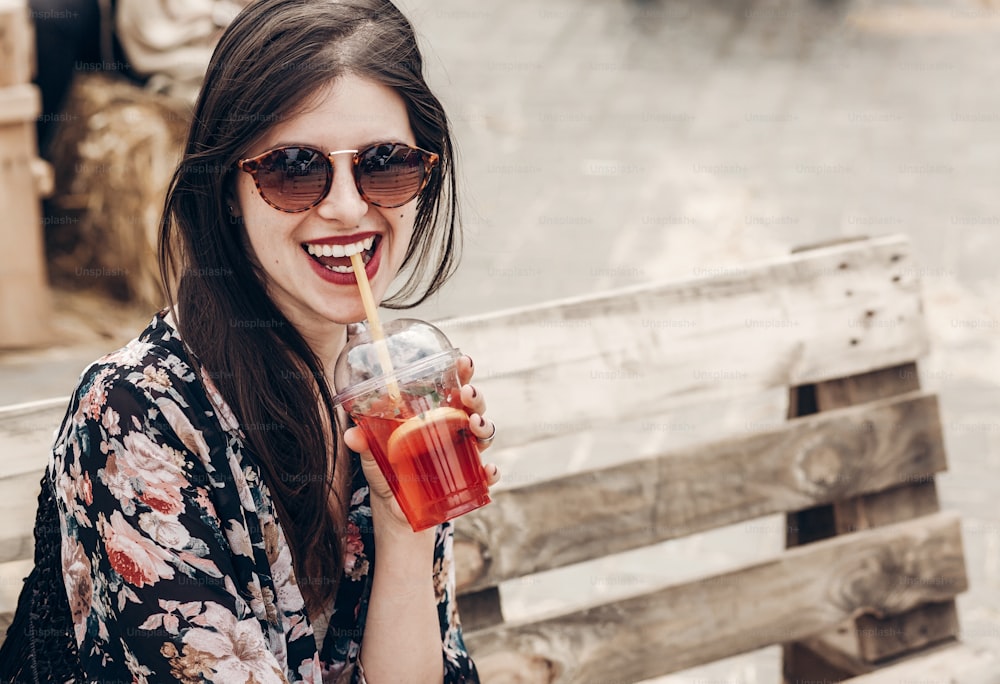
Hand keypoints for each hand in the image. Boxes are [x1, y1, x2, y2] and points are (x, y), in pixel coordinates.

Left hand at [343, 354, 499, 528]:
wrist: (396, 510)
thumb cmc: (389, 470)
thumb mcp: (374, 454)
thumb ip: (364, 443)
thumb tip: (350, 434)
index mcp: (436, 415)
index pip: (453, 387)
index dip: (463, 372)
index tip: (463, 361)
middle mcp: (455, 430)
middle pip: (474, 407)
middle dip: (475, 398)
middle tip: (467, 393)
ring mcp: (464, 454)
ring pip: (485, 435)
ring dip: (485, 427)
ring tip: (475, 425)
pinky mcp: (468, 480)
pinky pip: (487, 474)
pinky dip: (491, 472)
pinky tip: (488, 470)